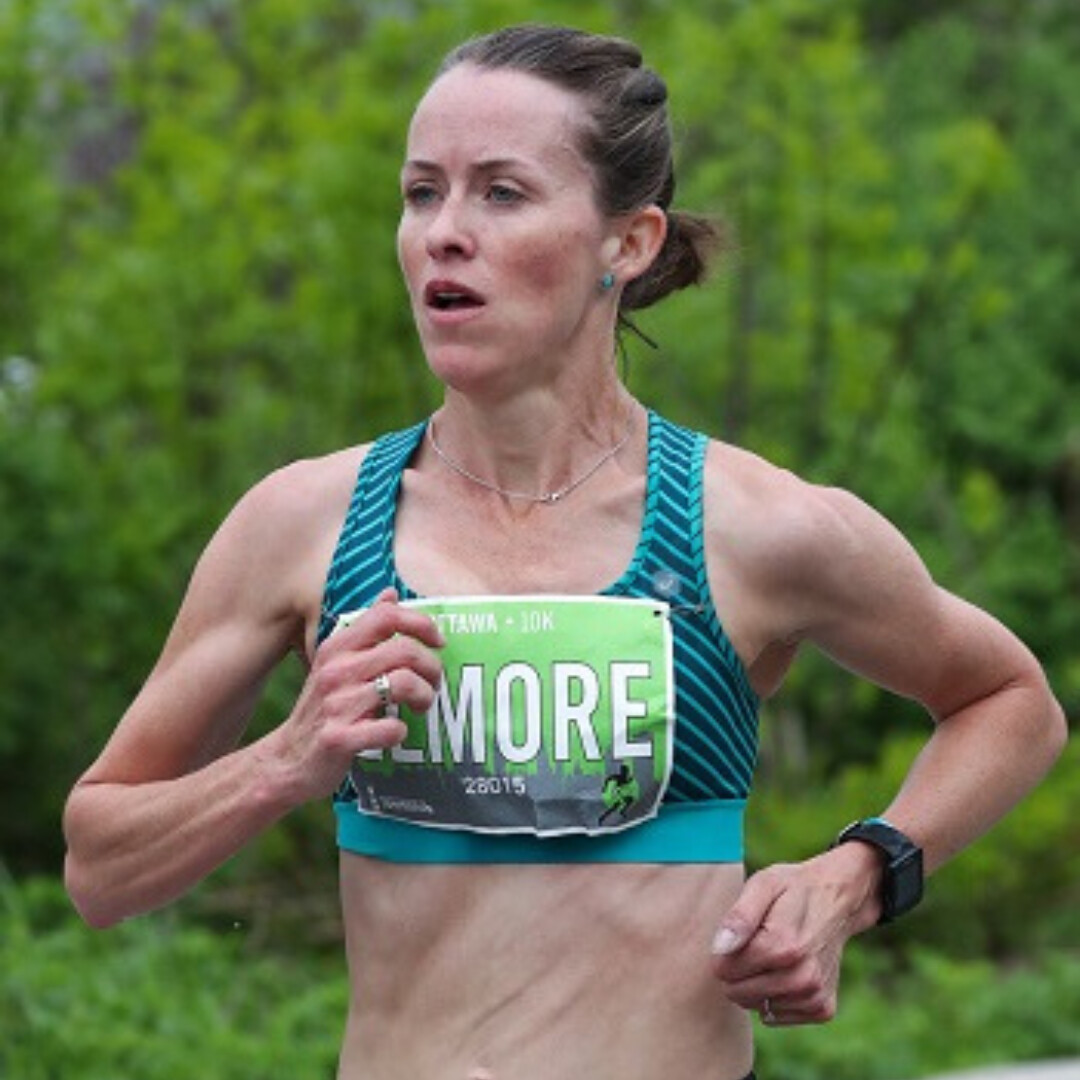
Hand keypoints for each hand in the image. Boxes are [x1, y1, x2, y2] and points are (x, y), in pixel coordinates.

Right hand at [269, 589, 444, 802]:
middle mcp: (335, 670)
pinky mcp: (339, 739)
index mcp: (337, 648)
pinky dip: (401, 732)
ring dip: (423, 697)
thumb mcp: (336, 663)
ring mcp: (336, 704)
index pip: (386, 617)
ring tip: (419, 706)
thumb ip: (365, 630)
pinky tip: (395, 734)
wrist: (285, 761)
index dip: (421, 623)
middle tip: (433, 684)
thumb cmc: (322, 710)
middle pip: (404, 651)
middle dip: (431, 667)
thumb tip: (390, 593)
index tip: (438, 642)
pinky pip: (390, 728)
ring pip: (403, 685)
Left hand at [710, 845, 882, 1025]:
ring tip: (773, 954)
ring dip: (756, 984)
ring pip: (757, 1005)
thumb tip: (719, 949)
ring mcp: (815, 996)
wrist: (838, 899)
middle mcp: (802, 977)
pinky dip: (774, 997)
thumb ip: (739, 917)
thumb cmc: (792, 888)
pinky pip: (777, 1016)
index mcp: (783, 946)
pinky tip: (785, 971)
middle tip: (754, 944)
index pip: (727, 970)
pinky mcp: (823, 1008)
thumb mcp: (763, 884)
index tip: (738, 935)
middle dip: (737, 971)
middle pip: (739, 992)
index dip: (724, 952)